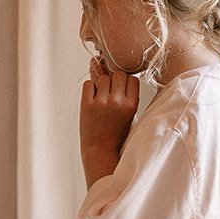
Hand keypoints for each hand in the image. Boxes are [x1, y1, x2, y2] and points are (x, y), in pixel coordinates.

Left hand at [79, 58, 138, 185]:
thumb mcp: (129, 114)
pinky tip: (92, 98)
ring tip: (102, 97)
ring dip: (102, 83)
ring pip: (103, 77)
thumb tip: (116, 68)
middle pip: (119, 74)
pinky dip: (90, 88)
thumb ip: (126, 94)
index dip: (127, 82)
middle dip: (115, 80)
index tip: (123, 90)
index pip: (132, 79)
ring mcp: (101, 103)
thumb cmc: (117, 132)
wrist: (100, 150)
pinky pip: (88, 83)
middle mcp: (118, 102)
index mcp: (132, 105)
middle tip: (111, 92)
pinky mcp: (86, 105)